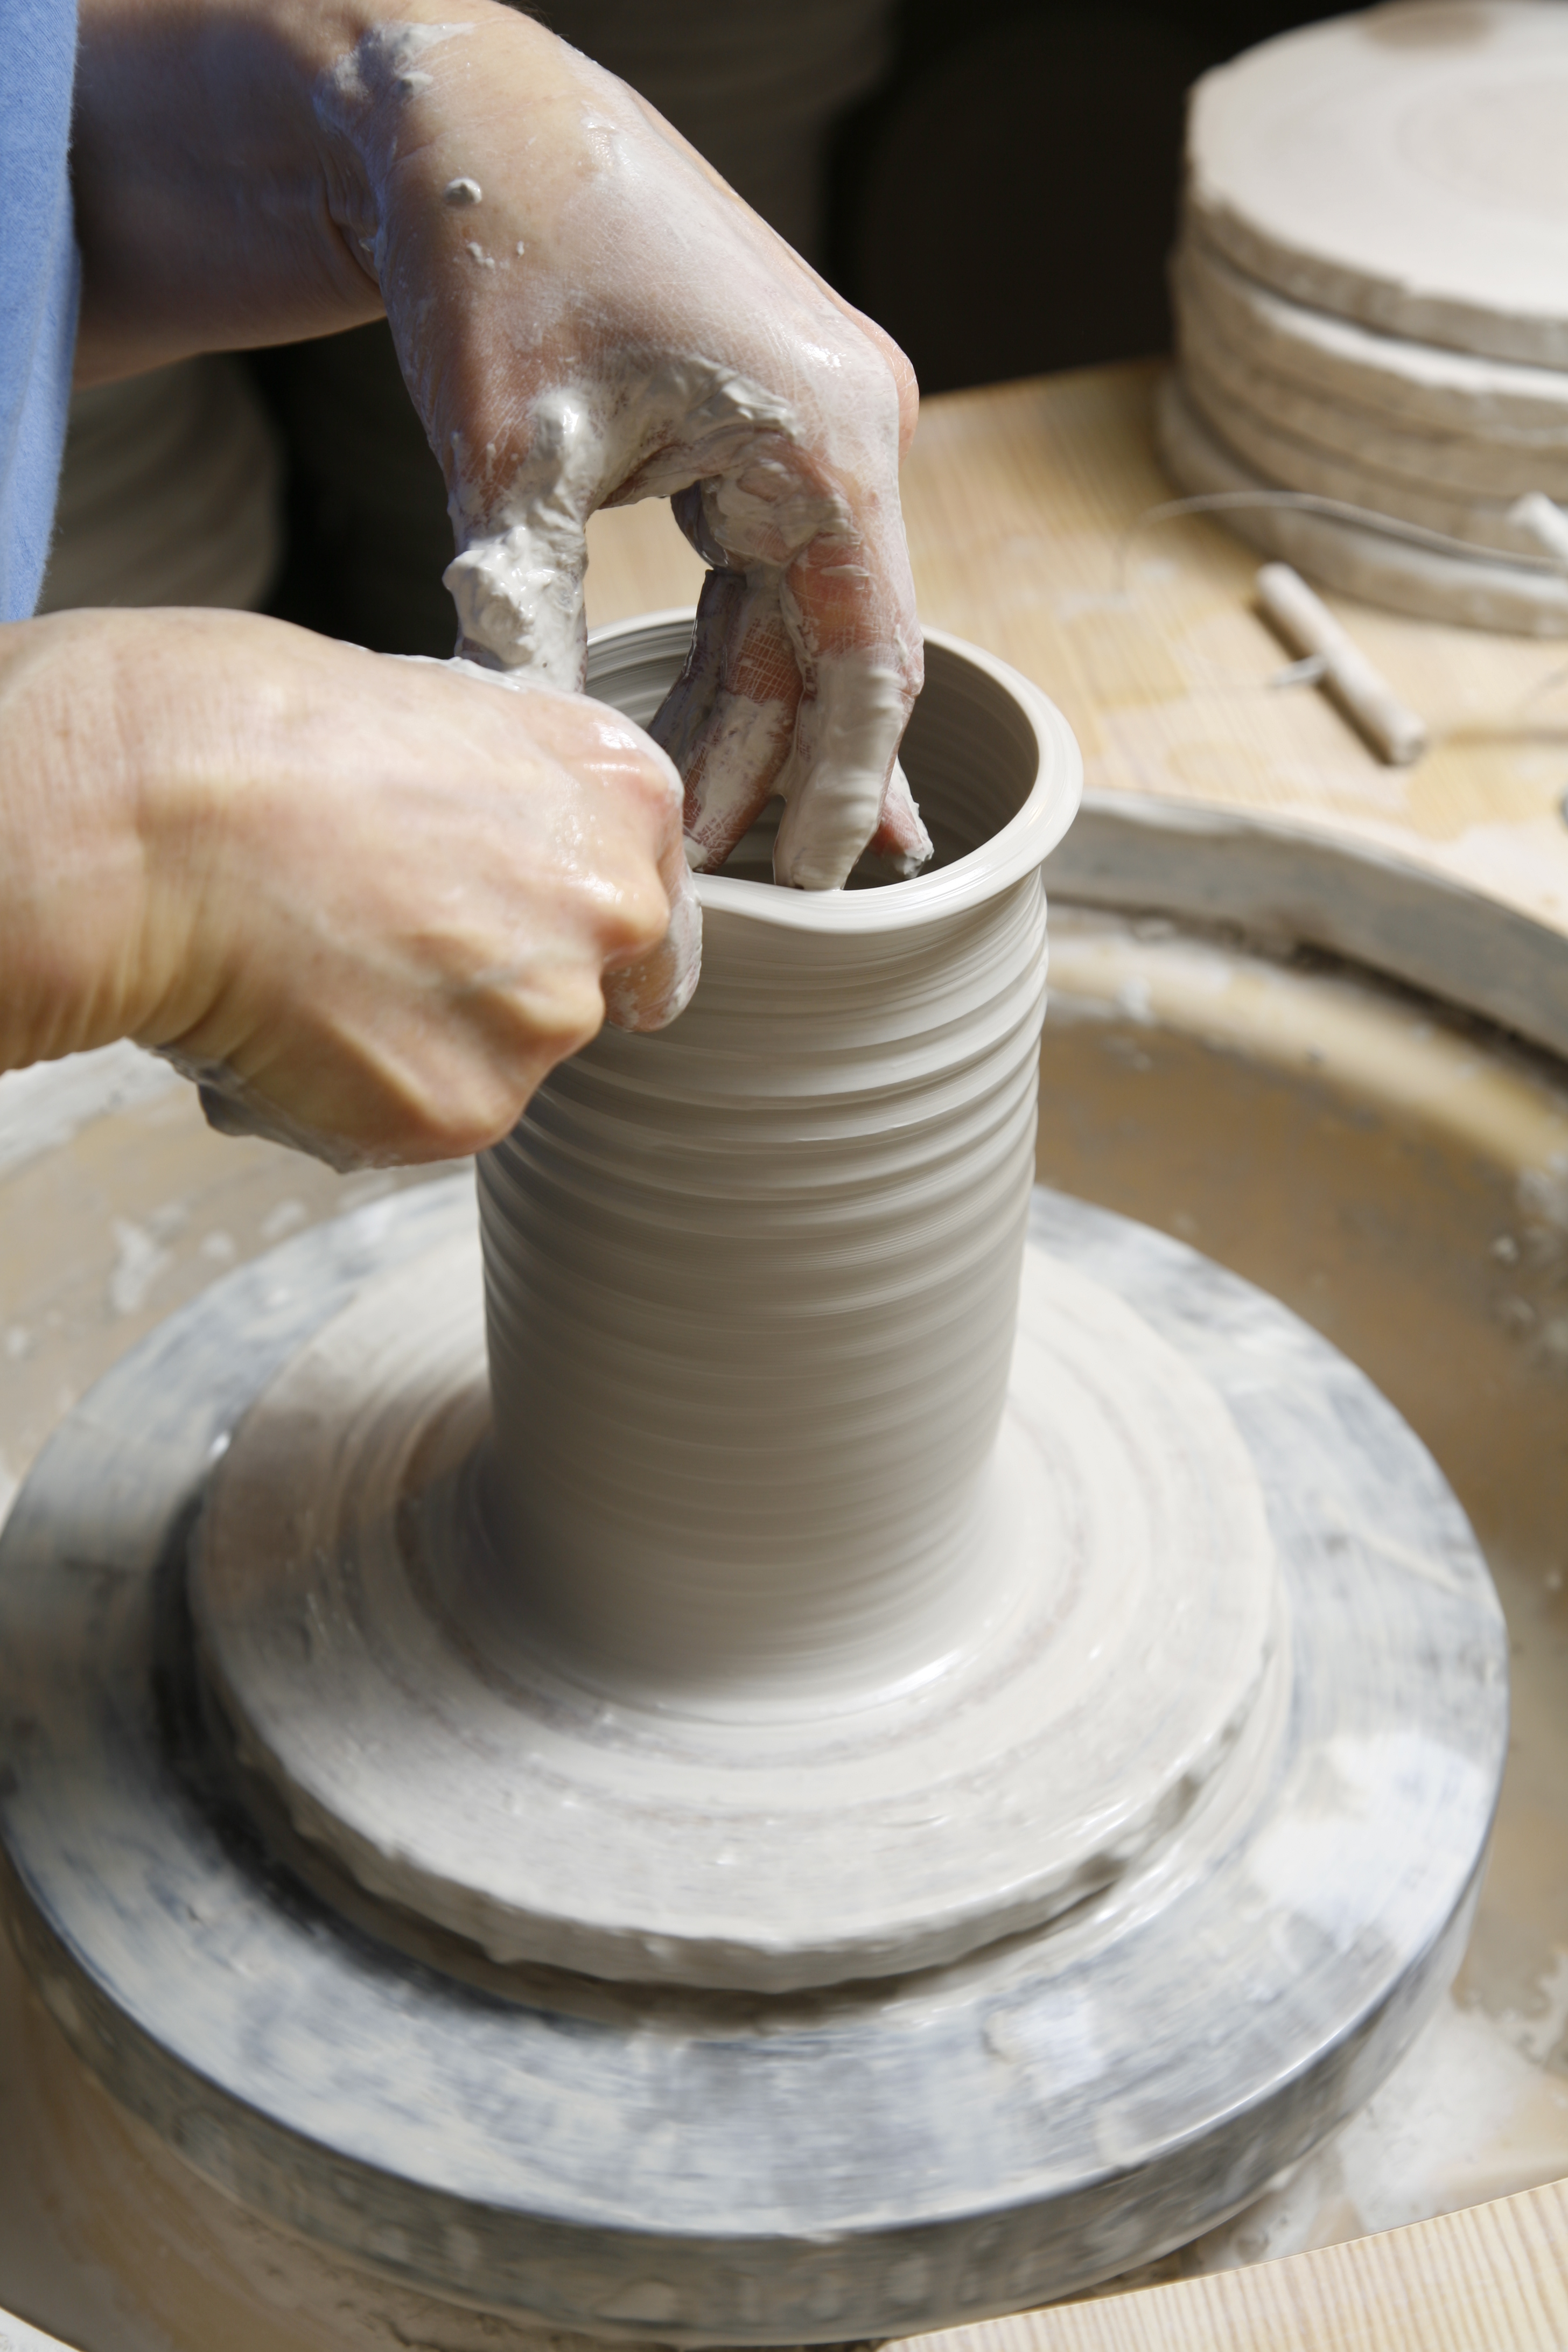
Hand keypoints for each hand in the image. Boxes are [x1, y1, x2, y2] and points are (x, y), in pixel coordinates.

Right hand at [0, 610, 696, 1167]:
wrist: (157, 814)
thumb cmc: (261, 733)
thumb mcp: (440, 713)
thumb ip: (514, 797)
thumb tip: (505, 849)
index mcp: (622, 794)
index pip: (639, 901)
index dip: (552, 917)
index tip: (494, 921)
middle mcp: (614, 910)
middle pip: (572, 988)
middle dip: (485, 982)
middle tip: (370, 930)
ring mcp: (546, 1020)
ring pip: (497, 1059)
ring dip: (418, 1039)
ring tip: (314, 963)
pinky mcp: (467, 1108)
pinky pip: (424, 1118)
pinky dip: (360, 1092)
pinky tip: (292, 1018)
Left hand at [318, 12, 928, 888]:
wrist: (465, 111)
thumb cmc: (497, 252)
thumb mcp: (509, 455)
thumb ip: (529, 615)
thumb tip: (522, 765)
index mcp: (827, 438)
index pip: (870, 663)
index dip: (842, 788)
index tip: (809, 886)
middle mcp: (852, 431)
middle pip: (837, 653)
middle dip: (772, 773)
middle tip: (708, 882)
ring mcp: (818, 427)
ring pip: (799, 622)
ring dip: (746, 726)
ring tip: (694, 837)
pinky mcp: (768, 429)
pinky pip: (769, 576)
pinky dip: (735, 659)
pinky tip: (716, 743)